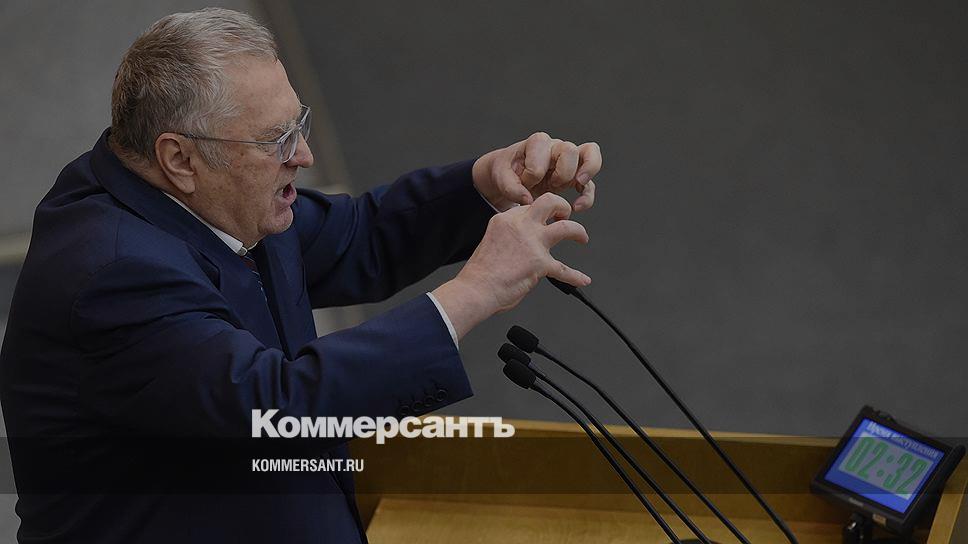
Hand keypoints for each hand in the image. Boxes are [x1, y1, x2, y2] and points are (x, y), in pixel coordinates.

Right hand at [431, 193, 589, 338]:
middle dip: (562, 206)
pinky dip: (575, 277)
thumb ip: (509, 237)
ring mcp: (533, 243)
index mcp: (505, 220)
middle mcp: (520, 226)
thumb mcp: (491, 241)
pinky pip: (564, 270)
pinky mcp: (540, 263)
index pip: (529, 207)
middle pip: (549, 202)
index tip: (545, 220)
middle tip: (565, 215)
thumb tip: (523, 246)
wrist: (476, 289)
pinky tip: (582, 280)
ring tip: (582, 237)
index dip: (539, 214)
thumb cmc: (480, 273)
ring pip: (566, 227)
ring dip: (578, 231)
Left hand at [472, 132, 601, 211]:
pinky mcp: (574, 176)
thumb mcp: (501, 178)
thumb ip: (511, 188)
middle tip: (550, 185)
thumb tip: (528, 200)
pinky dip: (587, 196)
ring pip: (590, 153)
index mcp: (537, 142)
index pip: (542, 154)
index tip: (524, 182)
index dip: (533, 173)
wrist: (511, 176)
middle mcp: (556, 147)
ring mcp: (568, 160)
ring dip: (587, 171)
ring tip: (579, 184)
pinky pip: (589, 182)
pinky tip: (577, 207)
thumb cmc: (507, 172)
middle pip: (570, 150)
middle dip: (561, 171)